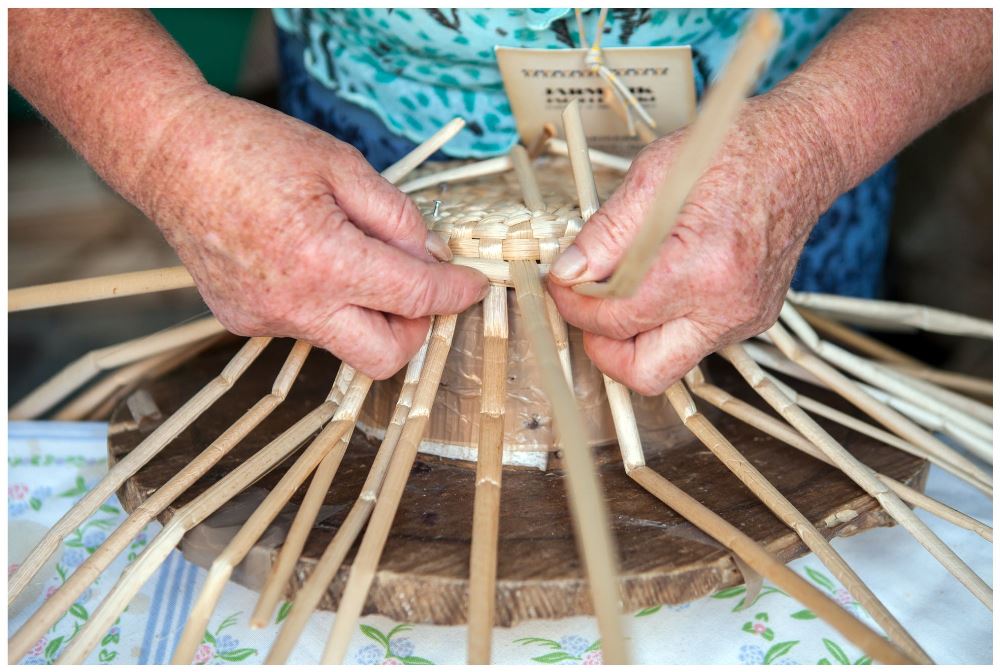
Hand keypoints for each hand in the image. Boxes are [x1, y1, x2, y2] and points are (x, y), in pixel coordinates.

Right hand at [137, 88, 487, 377]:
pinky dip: (321, 301)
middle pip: (384, 358)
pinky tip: (301, 257)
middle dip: (414, 330)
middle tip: (416, 287)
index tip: (473, 285)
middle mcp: (295, 306)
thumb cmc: (253, 148)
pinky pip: (303, 325)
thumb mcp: (341, 165)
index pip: (416, 298)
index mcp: (326, 262)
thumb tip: (428, 255)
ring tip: (345, 251)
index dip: (456, 293)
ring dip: (363, 310)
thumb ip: (396, 217)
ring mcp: (263, 320)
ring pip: (342, 340)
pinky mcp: (240, 320)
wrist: (168, 154)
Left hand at [547, 95, 840, 394]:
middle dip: (604, 348)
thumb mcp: (653, 175)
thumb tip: (567, 272)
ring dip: (635, 336)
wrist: (801, 152)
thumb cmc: (731, 151)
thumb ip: (606, 233)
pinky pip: (695, 341)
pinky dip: (665, 322)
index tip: (561, 284)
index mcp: (700, 268)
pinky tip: (659, 283)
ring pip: (670, 363)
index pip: (616, 320)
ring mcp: (746, 319)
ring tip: (621, 290)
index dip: (575, 306)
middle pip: (645, 373)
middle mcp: (728, 306)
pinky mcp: (754, 319)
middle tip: (587, 309)